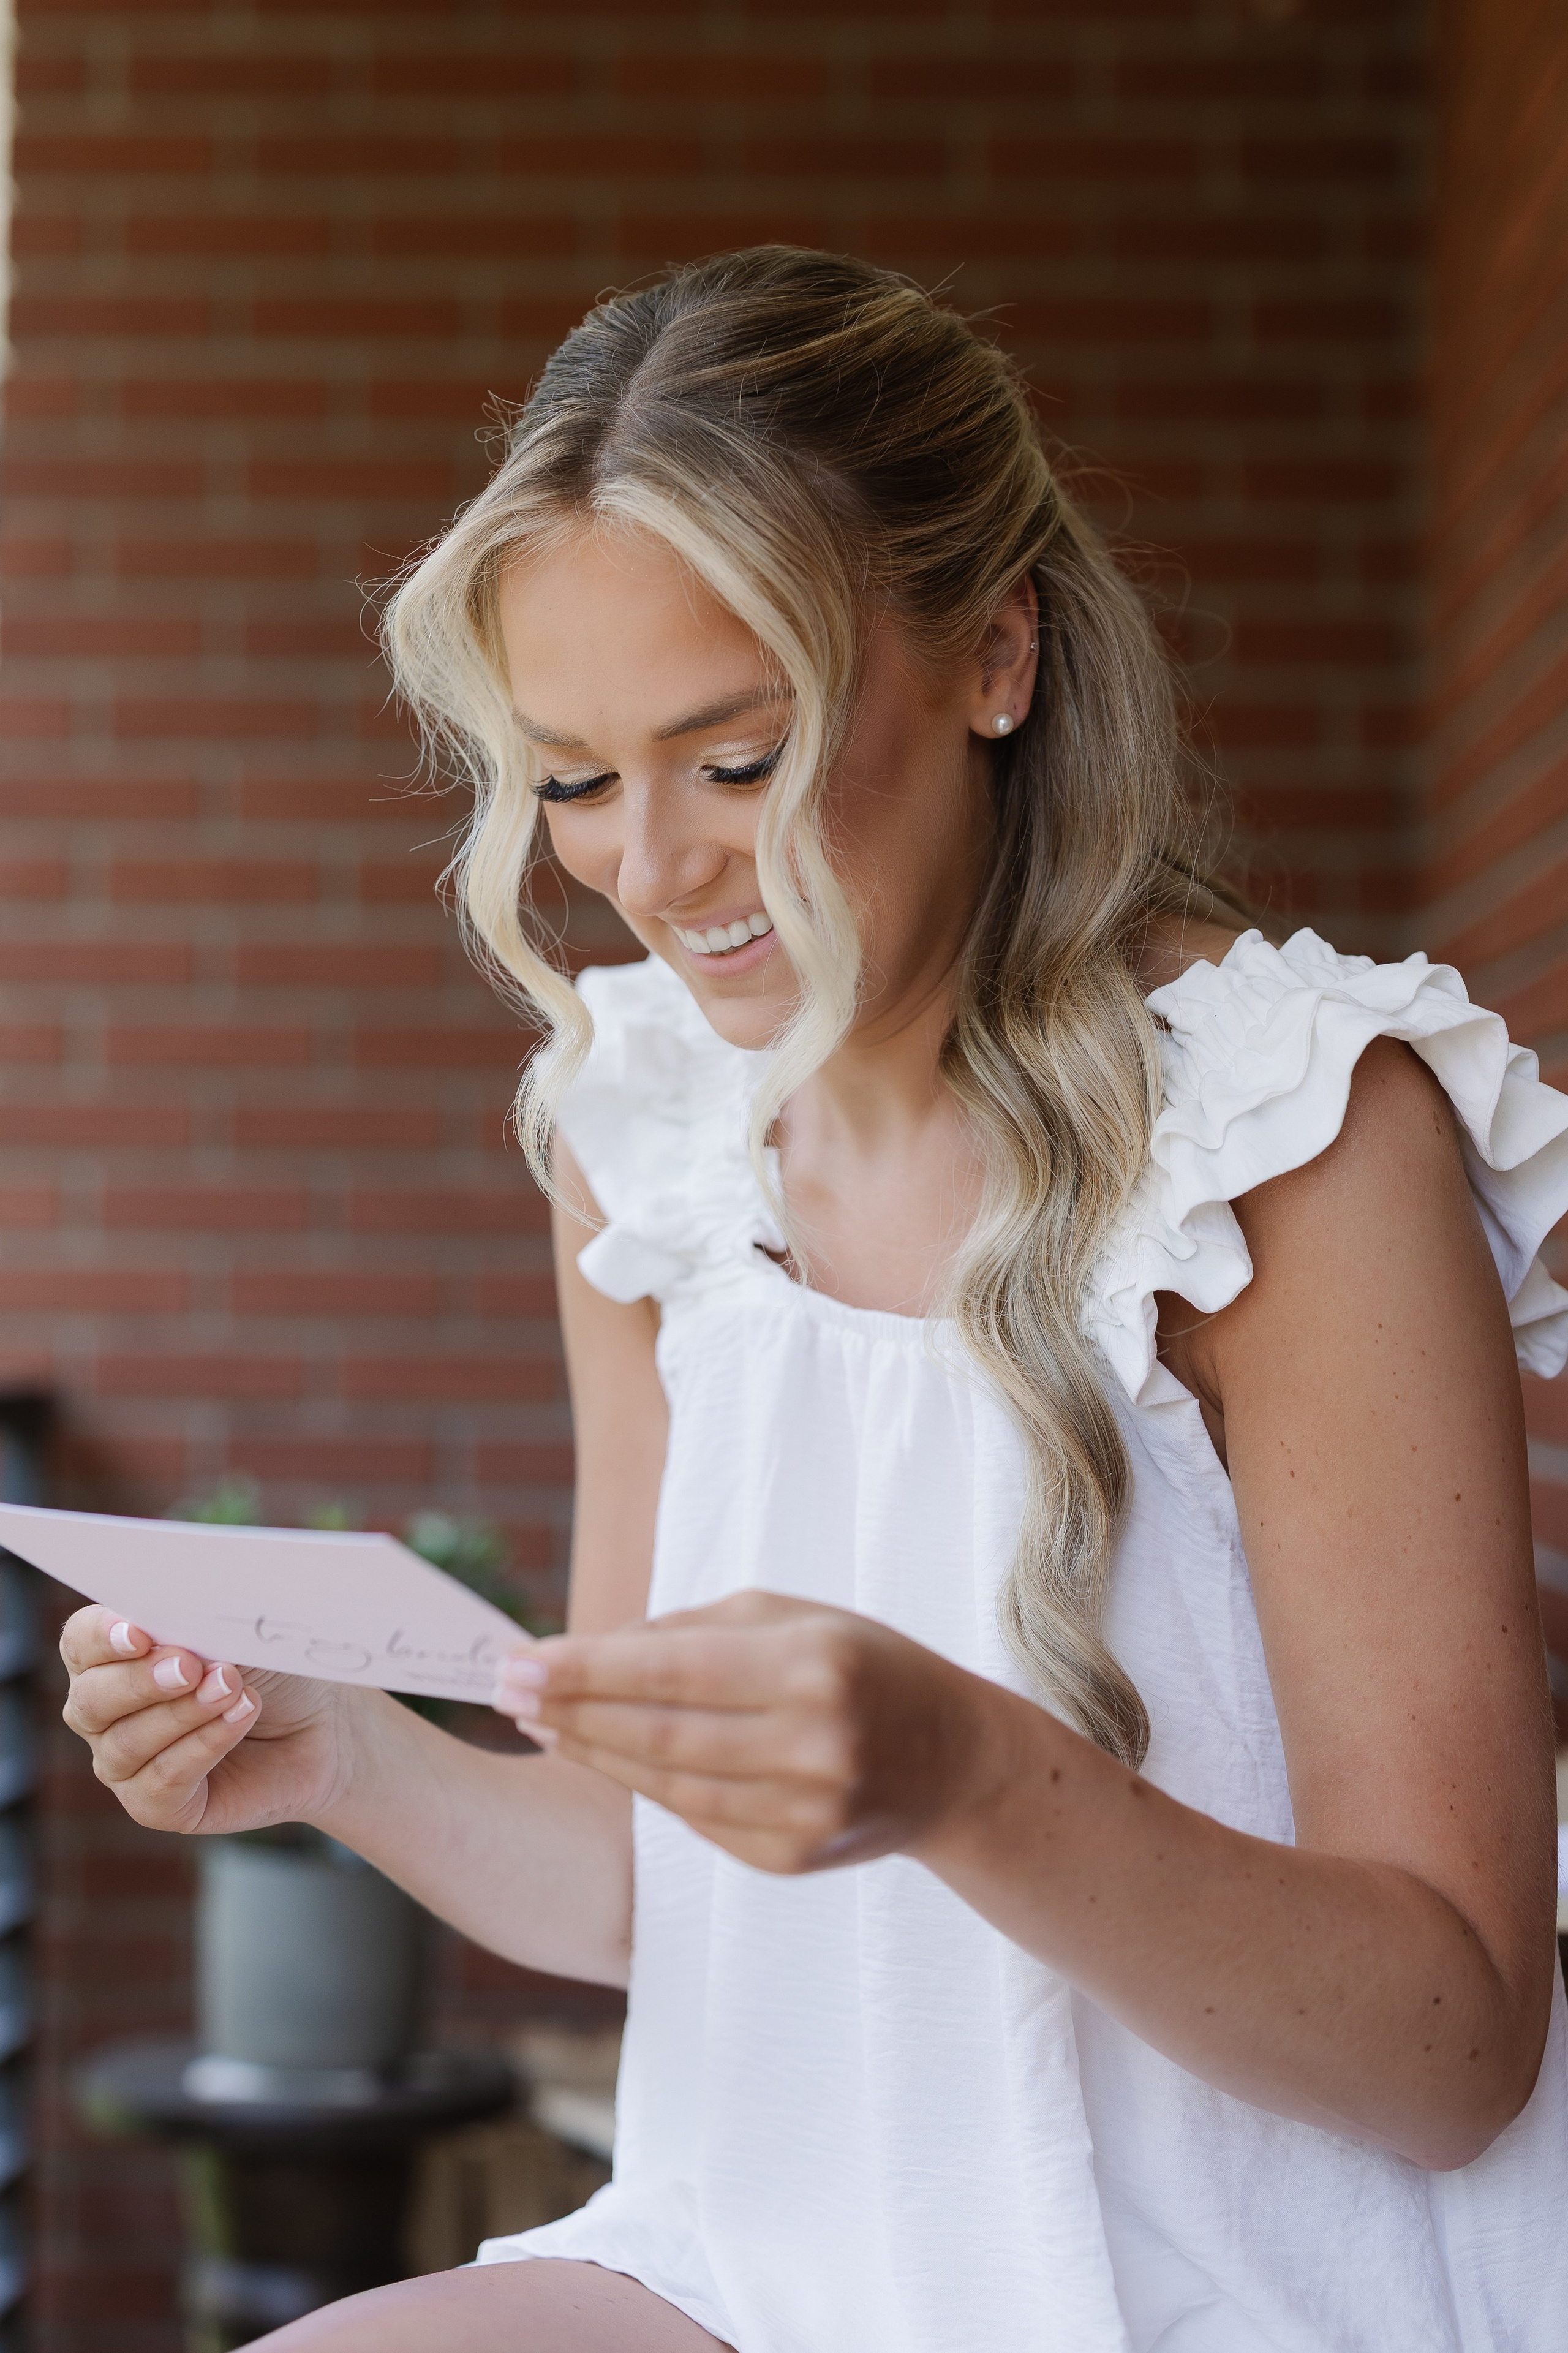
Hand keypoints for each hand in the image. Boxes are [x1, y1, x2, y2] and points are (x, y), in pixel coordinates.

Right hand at [60, 1606, 356, 1837]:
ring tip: (231, 1687)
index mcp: (110, 1658)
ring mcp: (124, 1764)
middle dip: (141, 1680)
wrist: (319, 1725)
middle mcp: (104, 1714)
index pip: (81, 1642)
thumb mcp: (233, 1636)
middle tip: (190, 1665)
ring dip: (184, 1712)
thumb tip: (177, 1622)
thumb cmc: (267, 1669)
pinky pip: (161, 1780)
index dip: (102, 1637)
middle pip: (91, 1698)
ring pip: (126, 1742)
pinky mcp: (155, 1806)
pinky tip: (239, 1717)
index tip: (140, 1633)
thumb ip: (197, 1627)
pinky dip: (203, 1745)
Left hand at [492, 1590, 999, 1874]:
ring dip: (589, 1752)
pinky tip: (599, 1758)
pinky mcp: (790, 1858)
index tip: (519, 1658)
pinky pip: (693, 1818)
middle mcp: (811, 1744)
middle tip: (506, 1689)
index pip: (672, 1671)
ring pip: (665, 1784)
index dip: (586, 1668)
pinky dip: (641, 1786)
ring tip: (537, 1723)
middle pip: (657, 1733)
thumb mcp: (792, 1616)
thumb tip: (590, 1654)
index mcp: (813, 1666)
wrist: (952, 1761)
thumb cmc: (861, 1666)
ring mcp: (802, 1812)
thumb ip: (693, 1630)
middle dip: (570, 1710)